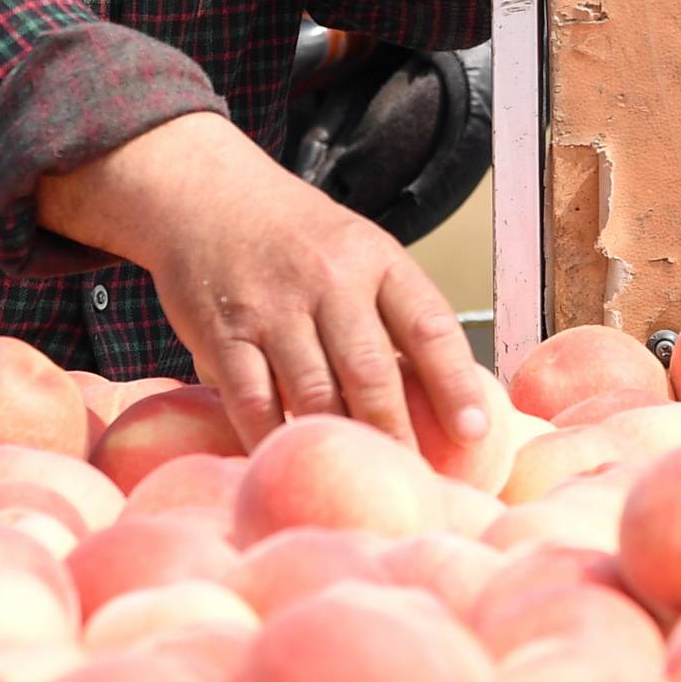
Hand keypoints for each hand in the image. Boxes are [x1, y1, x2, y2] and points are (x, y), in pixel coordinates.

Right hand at [37, 113, 491, 449]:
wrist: (205, 192)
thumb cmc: (296, 237)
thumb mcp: (357, 252)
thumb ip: (390, 314)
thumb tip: (438, 399)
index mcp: (377, 259)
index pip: (429, 324)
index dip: (456, 384)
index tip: (475, 434)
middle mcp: (330, 280)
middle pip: (372, 371)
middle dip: (397, 434)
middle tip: (417, 483)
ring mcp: (273, 307)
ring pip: (314, 393)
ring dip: (340, 444)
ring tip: (361, 489)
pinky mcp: (223, 333)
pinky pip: (251, 400)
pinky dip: (270, 438)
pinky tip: (288, 462)